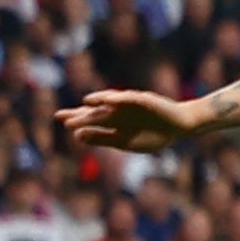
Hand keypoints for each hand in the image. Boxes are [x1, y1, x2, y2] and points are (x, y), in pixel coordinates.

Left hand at [58, 91, 202, 152]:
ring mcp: (129, 106)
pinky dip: (116, 99)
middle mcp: (117, 112)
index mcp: (113, 124)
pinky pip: (127, 98)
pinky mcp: (142, 100)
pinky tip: (104, 101)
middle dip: (79, 115)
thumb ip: (102, 138)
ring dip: (96, 104)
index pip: (91, 121)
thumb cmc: (154, 135)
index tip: (62, 122)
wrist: (180, 126)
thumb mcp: (124, 142)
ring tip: (84, 105)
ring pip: (109, 104)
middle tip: (60, 116)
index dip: (77, 121)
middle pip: (95, 112)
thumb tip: (77, 135)